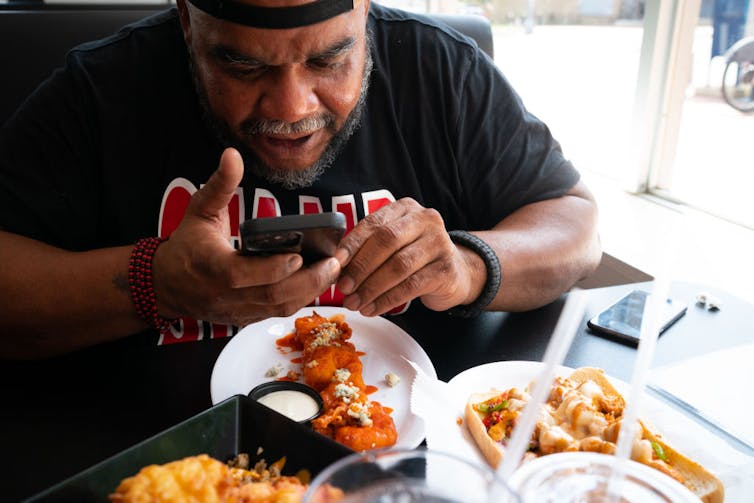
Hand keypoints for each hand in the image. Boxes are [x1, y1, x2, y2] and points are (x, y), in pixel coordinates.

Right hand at [152, 148, 340, 325]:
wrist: (167, 286)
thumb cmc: (186, 245)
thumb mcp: (199, 211)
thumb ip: (220, 185)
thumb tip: (232, 155)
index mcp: (212, 267)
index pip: (242, 274)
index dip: (272, 268)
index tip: (299, 255)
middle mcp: (225, 294)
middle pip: (272, 295)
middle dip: (308, 281)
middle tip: (334, 263)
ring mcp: (237, 310)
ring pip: (279, 307)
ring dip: (311, 291)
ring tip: (334, 270)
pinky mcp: (246, 318)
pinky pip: (278, 313)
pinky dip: (301, 299)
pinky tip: (319, 282)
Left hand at [335, 198, 482, 315]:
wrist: (456, 273)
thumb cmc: (415, 257)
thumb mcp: (394, 245)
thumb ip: (368, 249)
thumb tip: (336, 268)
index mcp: (406, 208)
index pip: (374, 223)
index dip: (352, 243)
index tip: (336, 262)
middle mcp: (425, 220)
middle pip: (386, 241)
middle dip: (361, 267)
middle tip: (344, 288)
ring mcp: (439, 243)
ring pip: (398, 266)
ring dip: (372, 288)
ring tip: (356, 303)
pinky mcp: (446, 269)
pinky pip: (411, 286)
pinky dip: (388, 300)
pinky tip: (373, 309)